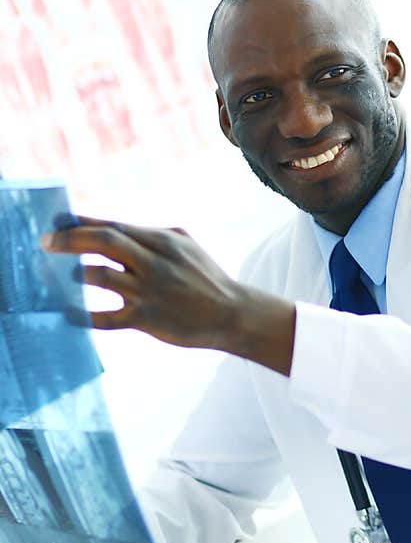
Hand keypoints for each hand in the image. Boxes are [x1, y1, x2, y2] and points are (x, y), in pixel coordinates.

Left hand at [41, 217, 295, 371]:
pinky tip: (68, 314)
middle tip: (46, 243)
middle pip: (104, 242)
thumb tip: (111, 228)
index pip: (113, 226)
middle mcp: (153, 263)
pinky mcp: (148, 320)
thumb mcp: (183, 244)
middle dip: (70, 240)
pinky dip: (84, 316)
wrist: (232, 314)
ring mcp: (149, 292)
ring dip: (76, 274)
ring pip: (100, 276)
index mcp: (161, 241)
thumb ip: (150, 235)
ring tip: (61, 276)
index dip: (81, 222)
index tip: (57, 222)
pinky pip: (107, 318)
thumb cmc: (205, 277)